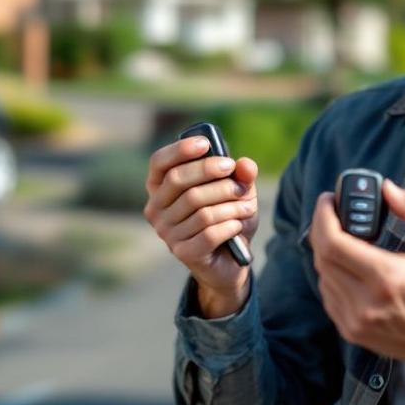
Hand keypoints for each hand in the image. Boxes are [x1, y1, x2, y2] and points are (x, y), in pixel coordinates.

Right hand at [143, 135, 258, 316]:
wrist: (229, 261)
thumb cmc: (226, 217)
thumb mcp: (237, 191)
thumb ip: (241, 175)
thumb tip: (245, 165)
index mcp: (160, 188)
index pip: (159, 162)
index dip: (180, 150)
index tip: (206, 143)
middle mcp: (156, 209)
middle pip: (179, 181)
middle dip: (212, 173)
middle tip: (236, 176)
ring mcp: (166, 233)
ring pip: (200, 208)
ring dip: (230, 204)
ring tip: (248, 207)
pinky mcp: (182, 252)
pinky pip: (209, 232)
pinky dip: (230, 225)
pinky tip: (239, 224)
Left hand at [309, 180, 404, 404]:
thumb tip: (388, 189)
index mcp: (388, 277)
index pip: (333, 243)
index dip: (324, 216)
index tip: (329, 199)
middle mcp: (366, 303)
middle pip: (321, 257)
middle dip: (322, 228)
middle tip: (334, 212)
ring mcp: (356, 321)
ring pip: (322, 276)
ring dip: (327, 252)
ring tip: (344, 237)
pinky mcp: (353, 332)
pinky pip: (328, 296)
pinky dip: (332, 275)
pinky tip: (348, 266)